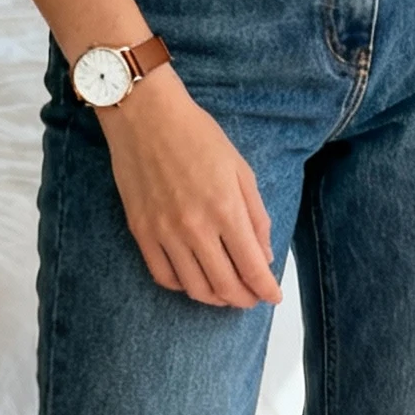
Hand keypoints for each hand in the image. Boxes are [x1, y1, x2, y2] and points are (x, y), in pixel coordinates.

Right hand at [100, 67, 281, 310]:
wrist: (145, 116)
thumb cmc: (196, 135)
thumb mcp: (240, 169)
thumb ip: (256, 215)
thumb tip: (264, 254)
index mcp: (226, 209)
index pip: (252, 267)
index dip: (266, 289)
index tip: (273, 296)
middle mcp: (195, 227)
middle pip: (225, 285)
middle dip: (244, 299)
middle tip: (252, 297)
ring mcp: (165, 232)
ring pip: (194, 288)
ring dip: (215, 298)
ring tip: (226, 294)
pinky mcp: (141, 231)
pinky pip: (163, 275)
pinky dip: (183, 286)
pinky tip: (194, 280)